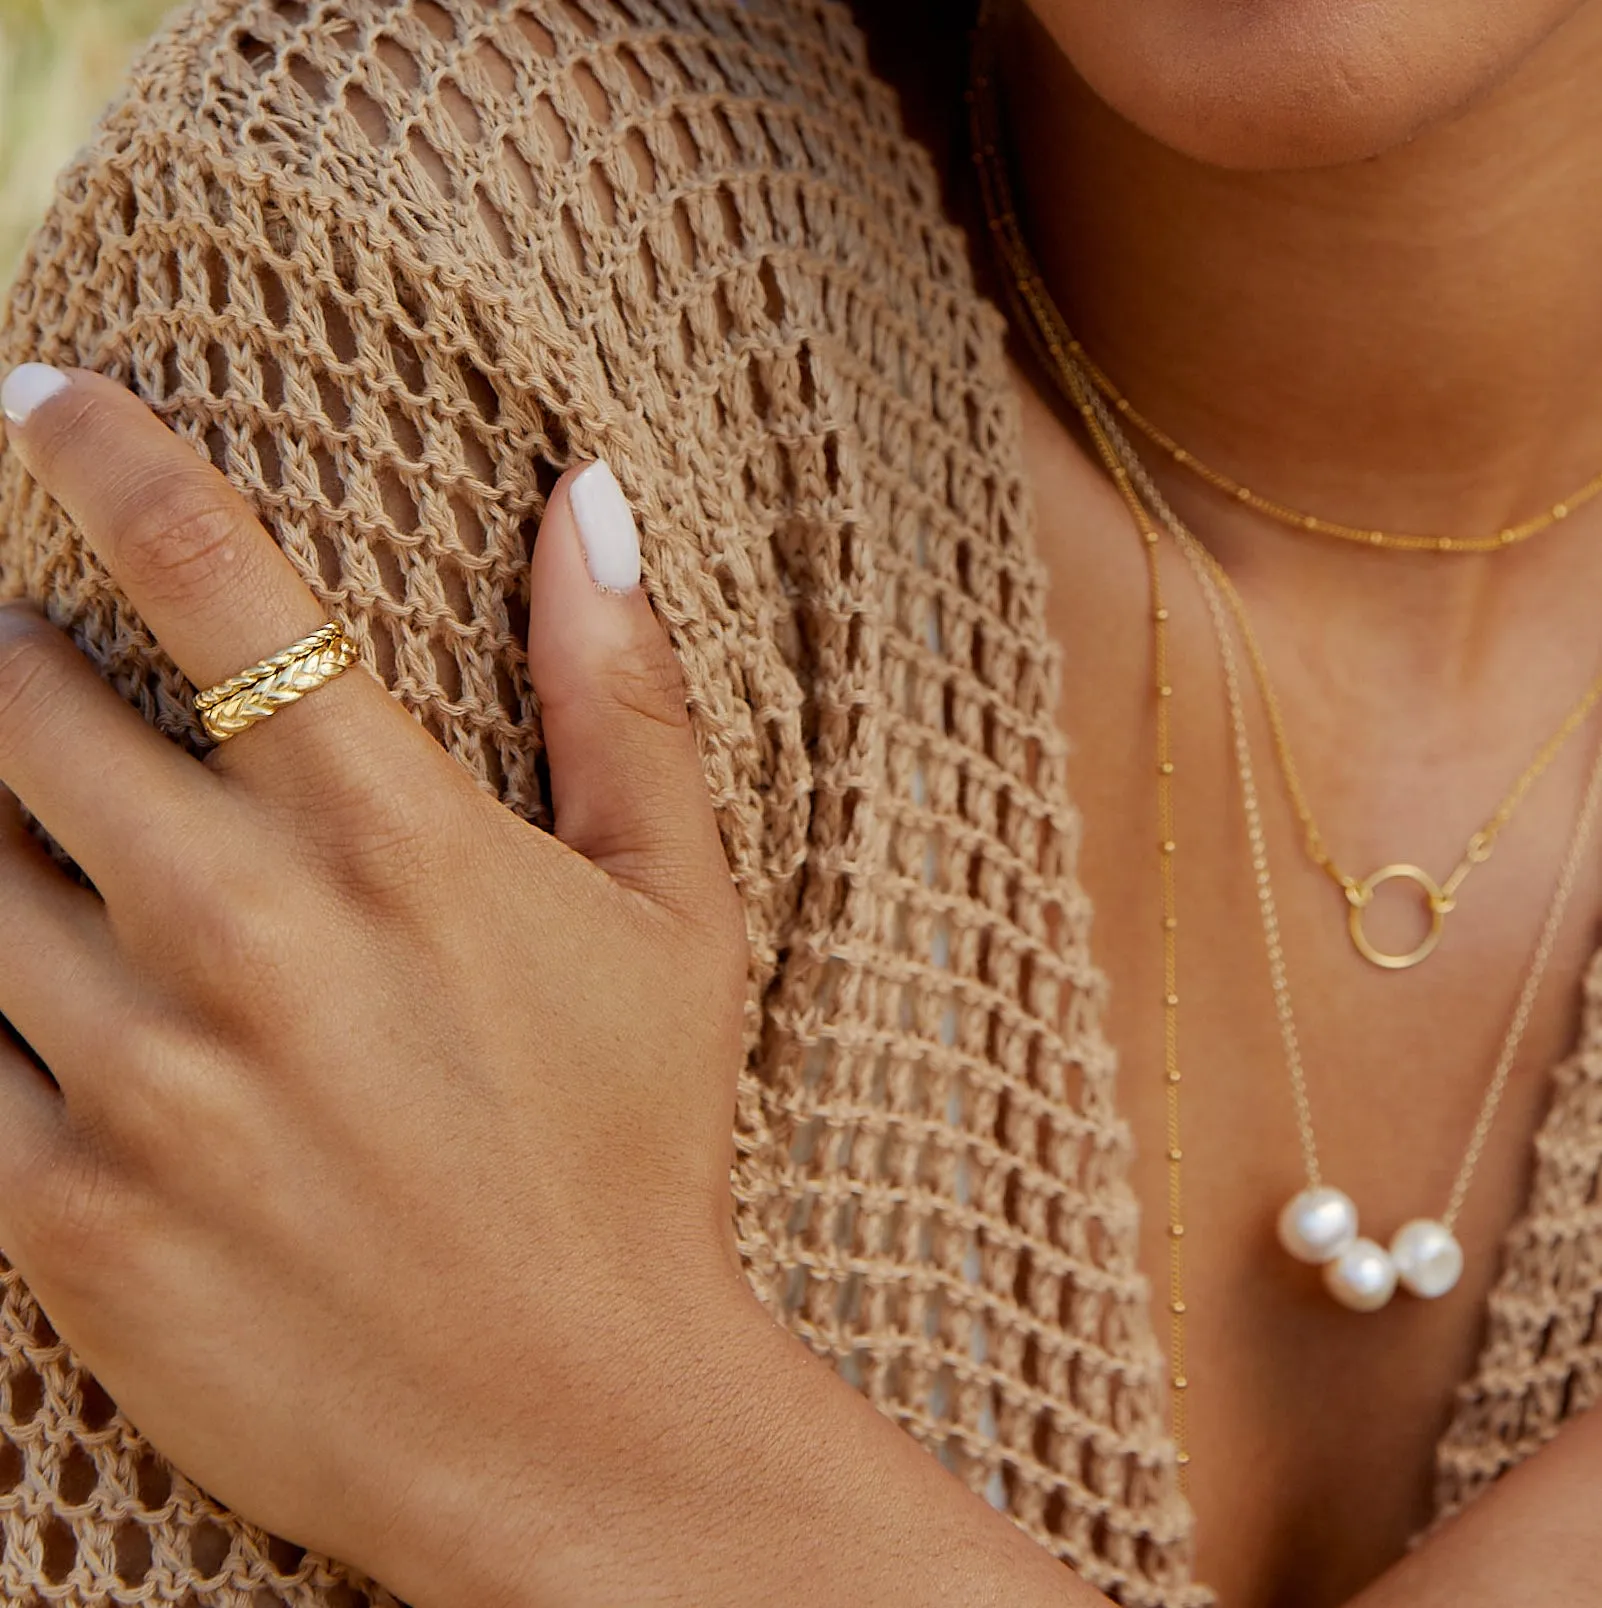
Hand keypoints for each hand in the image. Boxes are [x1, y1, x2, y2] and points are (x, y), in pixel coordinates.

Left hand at [0, 365, 754, 1597]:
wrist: (571, 1424)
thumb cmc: (638, 1149)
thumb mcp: (677, 912)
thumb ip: (622, 696)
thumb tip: (594, 502)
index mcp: (392, 836)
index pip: (207, 572)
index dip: (104, 450)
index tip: (45, 395)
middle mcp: (242, 932)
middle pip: (15, 700)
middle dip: (7, 649)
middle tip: (31, 658)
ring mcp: (135, 1077)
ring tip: (45, 840)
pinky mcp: (59, 1217)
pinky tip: (41, 992)